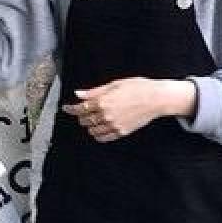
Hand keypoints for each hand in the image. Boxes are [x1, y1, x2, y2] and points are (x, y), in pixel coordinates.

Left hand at [63, 79, 196, 142]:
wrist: (155, 99)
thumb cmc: (137, 87)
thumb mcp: (114, 84)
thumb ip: (94, 92)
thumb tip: (78, 94)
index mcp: (103, 100)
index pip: (80, 108)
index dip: (71, 109)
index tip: (66, 108)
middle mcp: (106, 115)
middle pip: (85, 120)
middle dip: (80, 116)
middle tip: (82, 111)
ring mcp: (113, 125)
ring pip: (92, 130)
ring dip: (89, 126)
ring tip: (91, 120)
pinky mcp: (121, 132)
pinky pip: (103, 138)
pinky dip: (97, 135)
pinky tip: (98, 130)